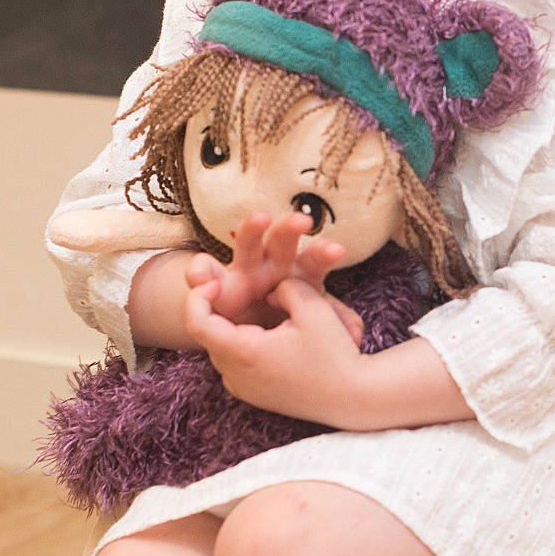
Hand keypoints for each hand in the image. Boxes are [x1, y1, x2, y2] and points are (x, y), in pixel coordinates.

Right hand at [184, 212, 362, 343]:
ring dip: (251, 231)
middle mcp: (272, 263)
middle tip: (302, 221)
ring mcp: (242, 268)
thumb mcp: (311, 319)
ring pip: (246, 243)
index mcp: (299, 272)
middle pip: (282, 240)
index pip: (314, 260)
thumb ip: (332, 320)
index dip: (324, 254)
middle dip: (290, 229)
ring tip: (259, 220)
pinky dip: (200, 272)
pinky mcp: (215, 281)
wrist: (246, 327)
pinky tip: (198, 278)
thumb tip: (356, 335)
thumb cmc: (286, 317)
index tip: (337, 251)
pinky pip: (203, 272)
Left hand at [184, 275, 369, 424]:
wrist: (353, 398)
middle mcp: (236, 376)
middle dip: (224, 309)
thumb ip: (285, 286)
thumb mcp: (313, 306)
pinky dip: (246, 346)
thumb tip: (270, 292)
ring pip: (223, 348)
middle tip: (252, 294)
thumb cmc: (335, 353)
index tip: (215, 283)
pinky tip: (274, 338)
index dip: (198, 296)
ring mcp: (243, 390)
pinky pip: (236, 364)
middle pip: (211, 334)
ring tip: (269, 315)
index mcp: (244, 352)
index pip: (197, 322)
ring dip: (236, 327)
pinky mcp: (253, 397)